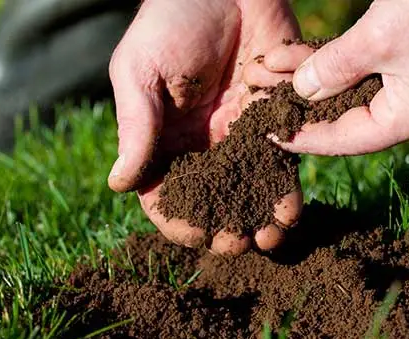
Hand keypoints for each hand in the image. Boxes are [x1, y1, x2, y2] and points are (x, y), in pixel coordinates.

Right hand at [107, 0, 302, 254]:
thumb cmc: (170, 21)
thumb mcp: (140, 71)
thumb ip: (135, 127)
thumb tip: (118, 185)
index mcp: (162, 137)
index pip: (164, 191)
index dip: (177, 219)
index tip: (196, 235)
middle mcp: (200, 142)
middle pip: (211, 198)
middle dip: (224, 226)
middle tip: (238, 245)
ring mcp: (238, 132)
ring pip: (249, 187)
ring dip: (258, 217)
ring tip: (270, 237)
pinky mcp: (272, 118)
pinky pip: (281, 160)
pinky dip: (285, 187)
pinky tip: (290, 208)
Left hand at [245, 0, 408, 154]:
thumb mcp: (377, 38)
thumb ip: (333, 69)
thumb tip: (301, 90)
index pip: (346, 139)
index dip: (303, 136)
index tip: (268, 134)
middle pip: (349, 115)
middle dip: (305, 101)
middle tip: (266, 99)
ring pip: (359, 92)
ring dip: (320, 78)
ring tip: (280, 69)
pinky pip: (376, 74)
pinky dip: (344, 65)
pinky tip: (312, 57)